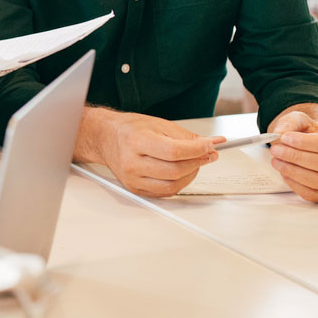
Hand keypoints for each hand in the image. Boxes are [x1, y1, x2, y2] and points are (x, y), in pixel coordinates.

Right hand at [78, 108, 221, 197]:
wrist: (106, 138)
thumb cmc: (130, 130)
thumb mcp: (158, 124)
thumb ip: (186, 136)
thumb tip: (211, 144)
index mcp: (136, 141)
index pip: (173, 151)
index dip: (197, 150)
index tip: (209, 146)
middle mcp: (131, 162)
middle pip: (174, 170)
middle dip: (197, 162)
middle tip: (207, 154)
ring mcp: (132, 178)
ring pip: (171, 186)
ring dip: (190, 175)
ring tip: (195, 164)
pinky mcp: (134, 189)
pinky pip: (164, 193)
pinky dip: (178, 184)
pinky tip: (182, 173)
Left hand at [268, 110, 317, 201]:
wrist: (311, 145)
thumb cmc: (309, 134)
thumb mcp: (301, 121)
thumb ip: (291, 122)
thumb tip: (279, 133)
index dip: (304, 143)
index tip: (284, 138)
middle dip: (295, 157)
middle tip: (276, 150)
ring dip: (293, 171)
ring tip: (277, 161)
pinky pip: (313, 194)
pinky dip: (295, 185)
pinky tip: (285, 173)